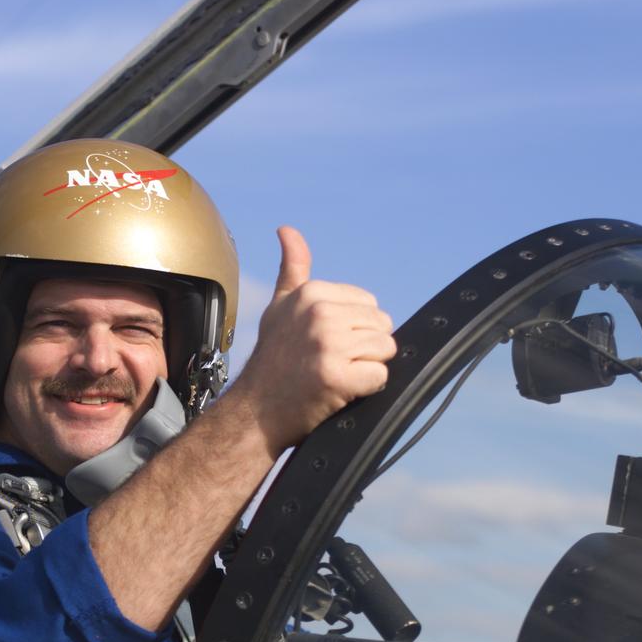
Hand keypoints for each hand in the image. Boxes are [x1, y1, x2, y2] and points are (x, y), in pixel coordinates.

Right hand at [232, 226, 395, 451]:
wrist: (255, 412)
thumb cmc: (272, 360)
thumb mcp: (279, 307)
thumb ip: (293, 269)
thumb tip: (287, 229)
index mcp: (310, 293)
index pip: (369, 304)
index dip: (354, 329)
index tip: (323, 344)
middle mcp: (319, 314)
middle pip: (382, 326)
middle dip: (364, 349)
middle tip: (329, 362)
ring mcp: (328, 345)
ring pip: (386, 350)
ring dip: (366, 368)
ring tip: (334, 375)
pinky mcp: (337, 376)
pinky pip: (380, 377)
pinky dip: (365, 389)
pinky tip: (338, 391)